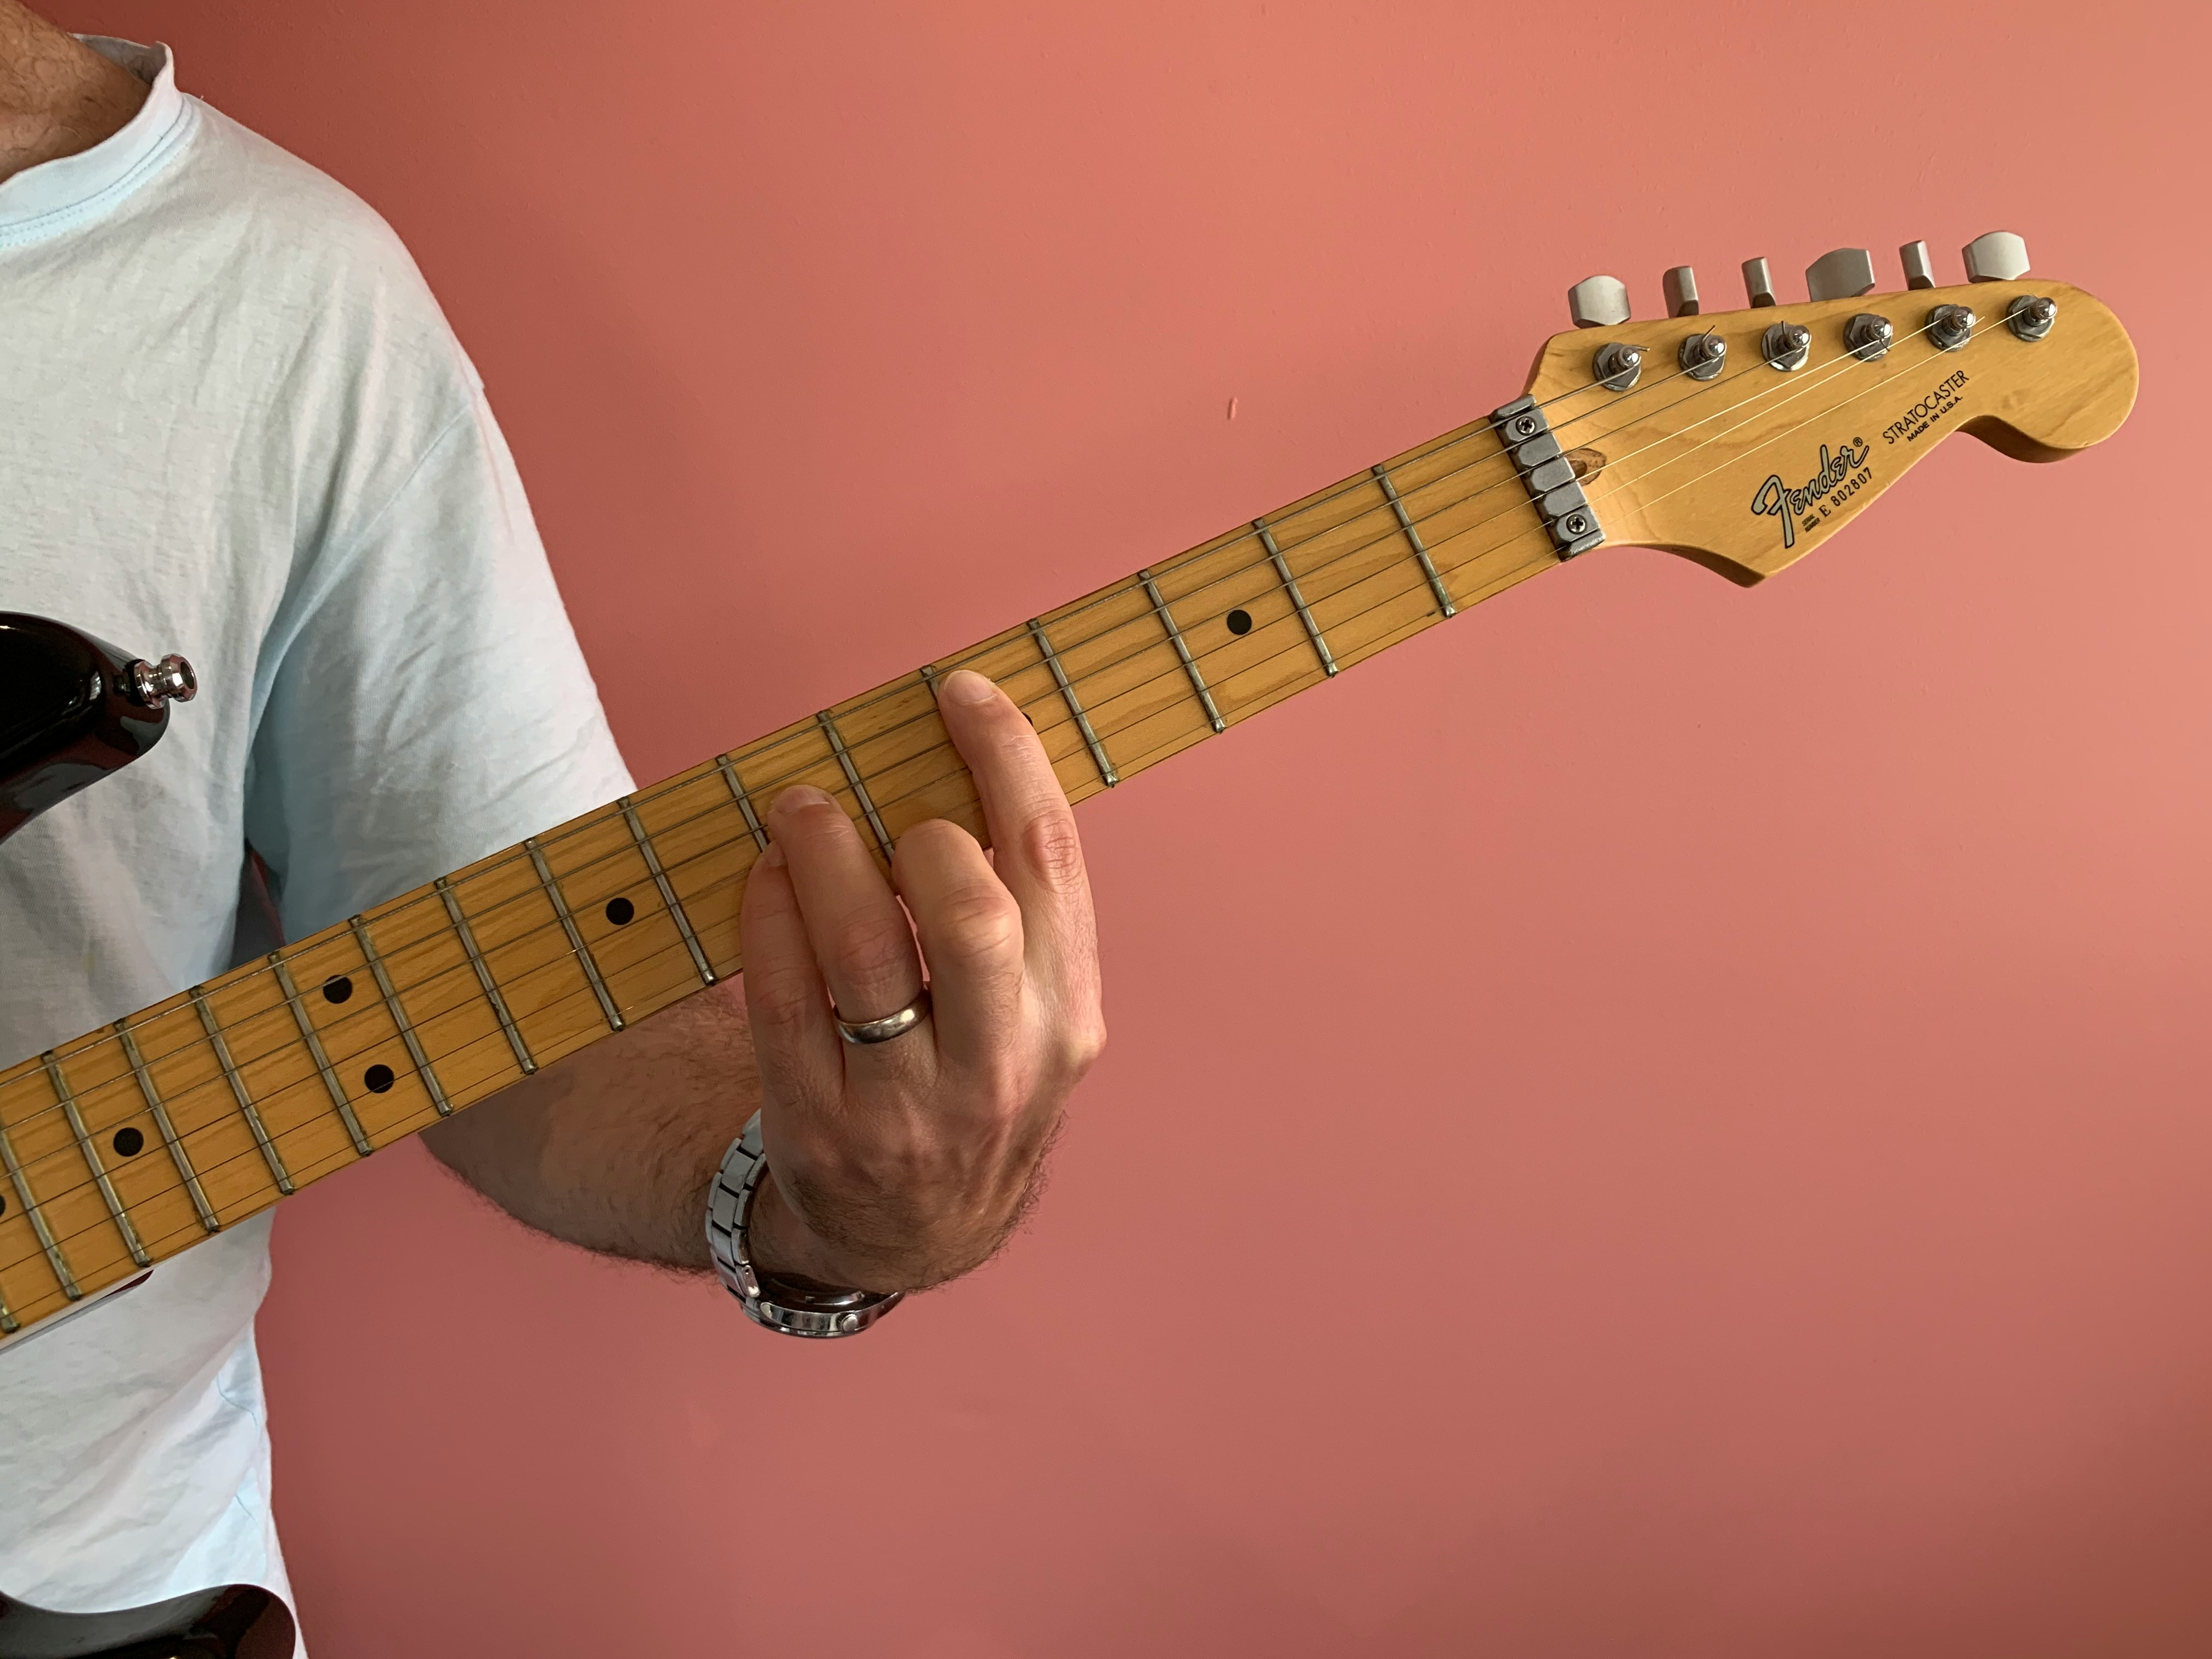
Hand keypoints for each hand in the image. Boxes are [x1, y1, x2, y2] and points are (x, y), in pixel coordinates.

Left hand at [737, 668, 1104, 1291]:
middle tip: (867, 794)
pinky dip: (769, 917)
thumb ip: (1016, 911)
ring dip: (823, 856)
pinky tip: (765, 876)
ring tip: (798, 810)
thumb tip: (958, 758)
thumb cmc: (973, 1079)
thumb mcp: (1030, 1014)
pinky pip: (785, 1001)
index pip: (1050, 863)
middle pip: (973, 913)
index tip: (961, 693)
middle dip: (916, 829)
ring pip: (865, 953)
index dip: (1006, 760)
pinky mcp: (822, 1129)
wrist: (920, 1229)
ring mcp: (909, 1109)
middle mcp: (1002, 1068)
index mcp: (1066, 1017)